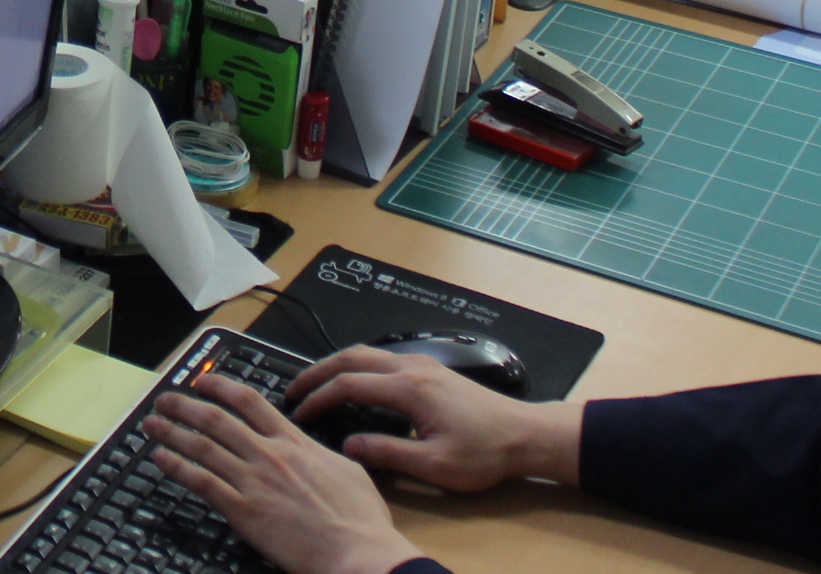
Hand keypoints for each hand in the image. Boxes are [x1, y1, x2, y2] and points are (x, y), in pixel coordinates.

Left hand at [142, 378, 417, 573]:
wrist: (358, 552)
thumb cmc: (360, 519)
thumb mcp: (347, 471)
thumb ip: (321, 454)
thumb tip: (313, 447)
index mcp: (294, 442)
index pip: (250, 402)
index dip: (220, 387)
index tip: (202, 381)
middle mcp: (269, 455)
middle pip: (217, 419)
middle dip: (185, 405)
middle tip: (165, 399)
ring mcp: (254, 481)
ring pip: (203, 446)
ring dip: (172, 432)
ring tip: (152, 424)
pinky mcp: (243, 511)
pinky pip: (202, 482)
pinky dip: (178, 468)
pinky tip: (162, 460)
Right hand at [282, 350, 585, 493]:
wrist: (525, 436)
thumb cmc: (485, 453)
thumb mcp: (434, 466)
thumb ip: (387, 454)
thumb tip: (349, 446)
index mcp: (409, 389)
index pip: (349, 385)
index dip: (319, 398)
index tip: (300, 413)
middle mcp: (413, 368)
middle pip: (352, 357)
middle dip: (318, 371)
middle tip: (295, 389)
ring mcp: (423, 365)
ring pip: (367, 353)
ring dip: (338, 366)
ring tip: (317, 385)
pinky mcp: (432, 371)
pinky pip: (383, 359)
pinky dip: (359, 367)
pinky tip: (356, 385)